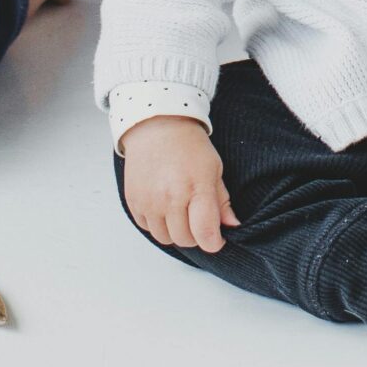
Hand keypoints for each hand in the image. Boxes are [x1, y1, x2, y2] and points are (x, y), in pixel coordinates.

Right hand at [120, 115, 238, 252]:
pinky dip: (157, 223)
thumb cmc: (188, 145)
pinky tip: (162, 205)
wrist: (156, 124)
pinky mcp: (134, 201)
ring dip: (174, 231)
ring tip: (179, 210)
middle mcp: (170, 197)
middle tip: (197, 217)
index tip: (216, 237)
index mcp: (196, 187)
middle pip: (185, 240)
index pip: (205, 234)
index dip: (214, 242)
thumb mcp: (213, 167)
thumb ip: (222, 200)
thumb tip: (232, 226)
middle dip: (195, 234)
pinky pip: (147, 228)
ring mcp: (149, 201)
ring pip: (165, 238)